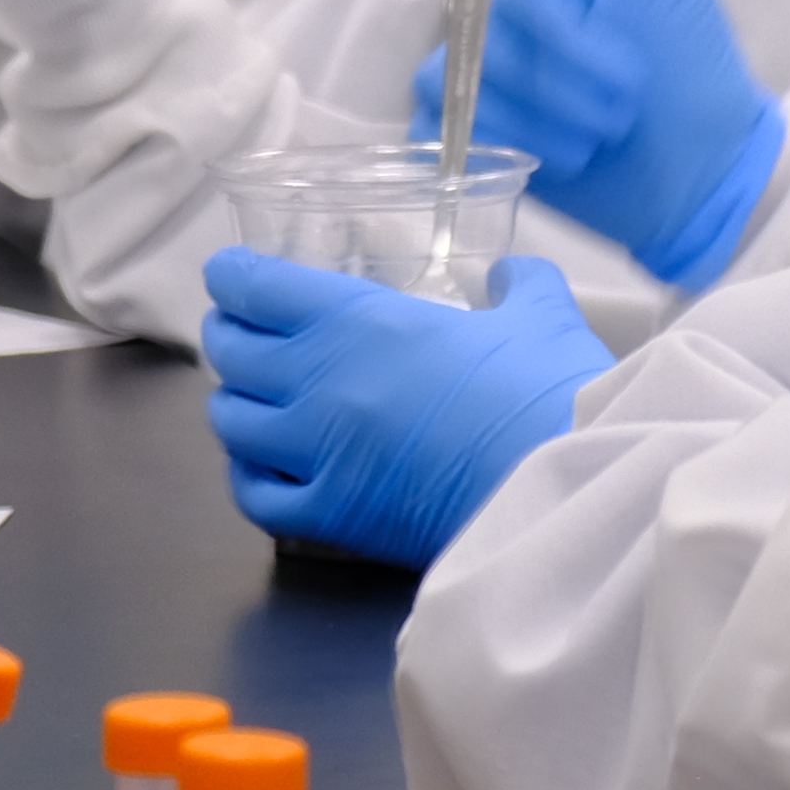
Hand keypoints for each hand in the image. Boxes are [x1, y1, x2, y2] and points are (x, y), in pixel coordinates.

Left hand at [201, 250, 607, 568]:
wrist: (562, 490)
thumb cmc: (549, 392)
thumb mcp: (542, 315)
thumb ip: (519, 283)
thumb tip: (508, 273)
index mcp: (359, 320)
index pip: (254, 286)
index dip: (232, 274)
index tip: (231, 273)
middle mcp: (319, 381)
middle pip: (229, 350)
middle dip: (228, 333)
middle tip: (240, 330)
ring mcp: (316, 453)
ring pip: (230, 422)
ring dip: (233, 403)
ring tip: (249, 397)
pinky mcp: (330, 517)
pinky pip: (253, 495)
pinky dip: (247, 476)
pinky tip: (261, 467)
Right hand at [424, 0, 787, 282]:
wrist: (700, 173)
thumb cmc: (693, 71)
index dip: (575, 46)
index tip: (636, 78)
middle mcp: (507, 18)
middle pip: (488, 47)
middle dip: (566, 94)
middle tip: (623, 118)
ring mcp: (486, 74)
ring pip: (463, 88)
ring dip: (542, 127)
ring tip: (597, 144)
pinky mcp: (473, 131)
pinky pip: (441, 128)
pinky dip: (498, 146)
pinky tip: (547, 159)